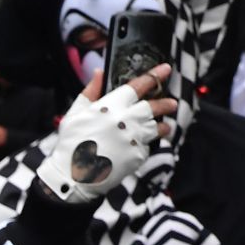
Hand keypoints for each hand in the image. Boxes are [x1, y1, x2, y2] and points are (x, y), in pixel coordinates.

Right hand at [34, 64, 176, 205]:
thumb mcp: (75, 113)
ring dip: (161, 126)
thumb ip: (91, 91)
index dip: (154, 76)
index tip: (166, 69)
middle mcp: (126, 120)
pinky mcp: (137, 156)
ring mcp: (133, 138)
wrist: (72, 176)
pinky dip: (145, 144)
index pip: (138, 85)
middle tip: (172, 103)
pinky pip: (146, 146)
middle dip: (166, 104)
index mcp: (111, 105)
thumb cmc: (71, 143)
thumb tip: (100, 72)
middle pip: (154, 107)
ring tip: (163, 126)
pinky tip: (137, 146)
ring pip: (156, 127)